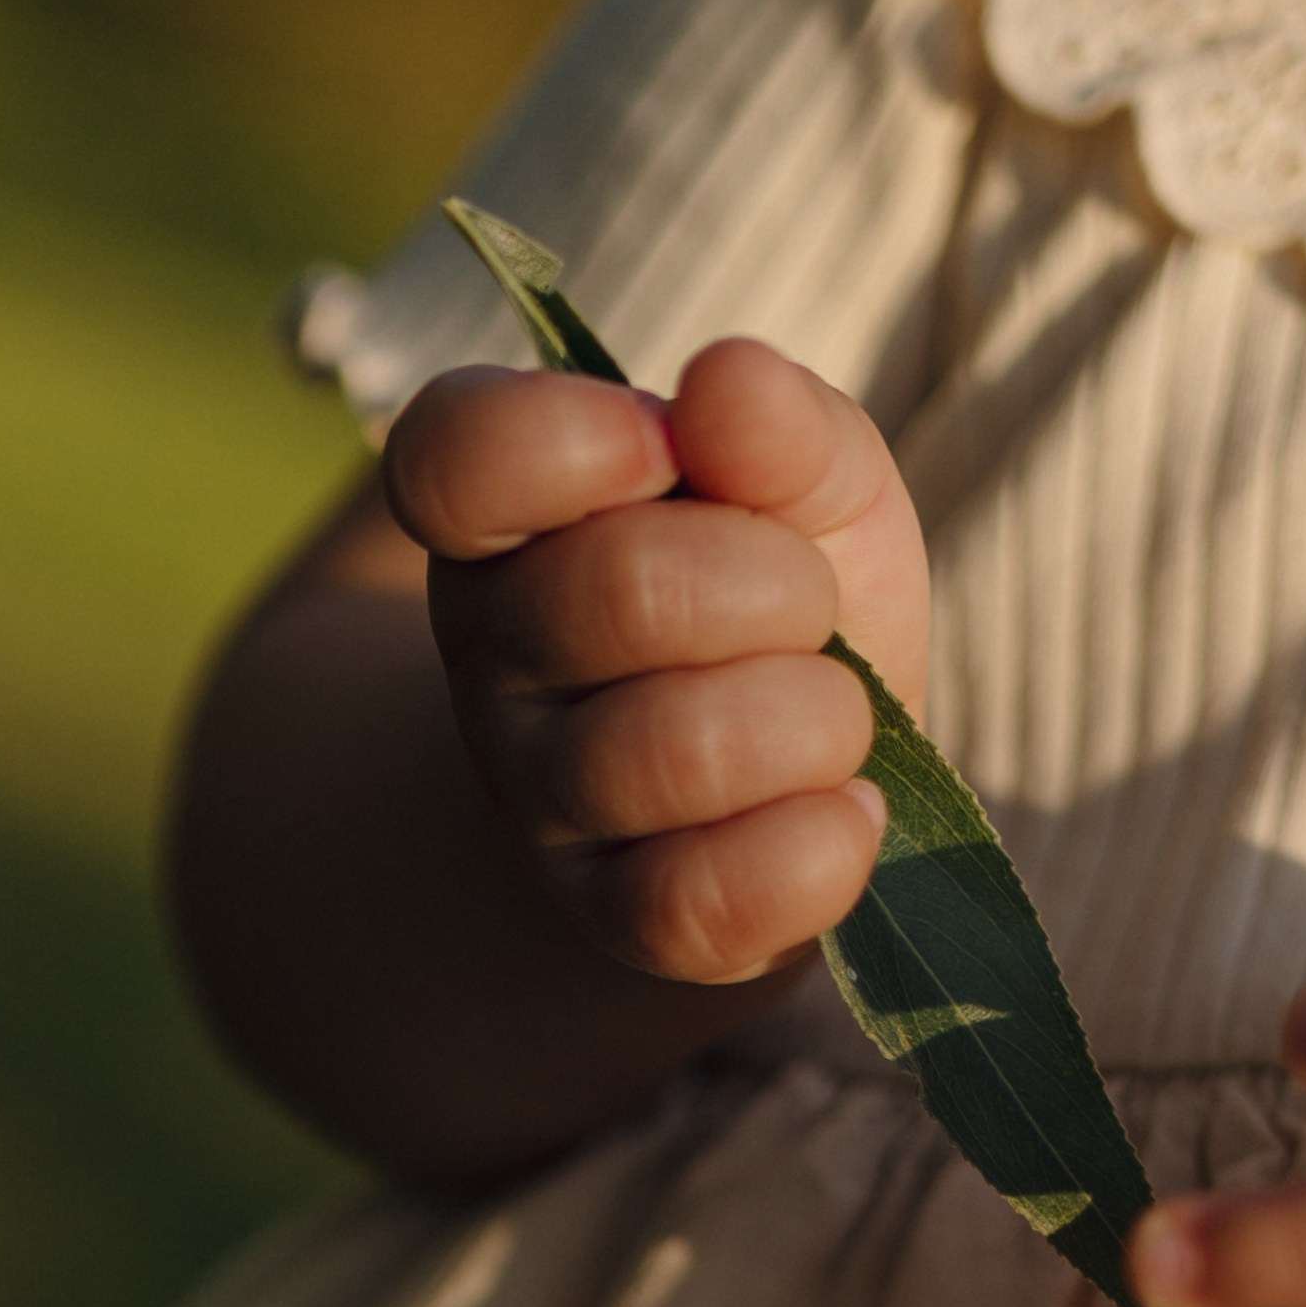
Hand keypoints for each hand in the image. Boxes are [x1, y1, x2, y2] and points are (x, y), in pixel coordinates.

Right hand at [380, 340, 927, 982]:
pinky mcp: (616, 922)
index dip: (579, 440)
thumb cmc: (780, 608)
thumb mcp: (807, 484)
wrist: (788, 789)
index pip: (456, 457)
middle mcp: (497, 661)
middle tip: (809, 606)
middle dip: (778, 584)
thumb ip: (782, 425)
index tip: (671, 451)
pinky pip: (697, 901)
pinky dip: (816, 850)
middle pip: (621, 592)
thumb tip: (728, 384)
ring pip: (671, 751)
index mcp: (506, 520)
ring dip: (813, 720)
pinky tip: (849, 814)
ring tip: (838, 718)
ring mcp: (546, 803)